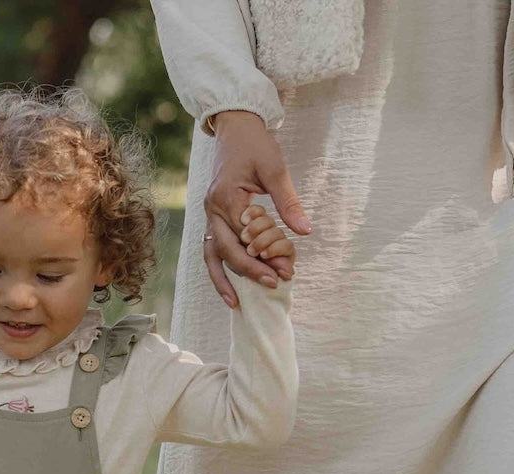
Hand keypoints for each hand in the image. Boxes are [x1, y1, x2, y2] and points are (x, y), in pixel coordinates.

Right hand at [203, 110, 310, 307]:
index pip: (246, 235)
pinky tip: (230, 290)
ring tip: (238, 304)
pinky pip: (211, 251)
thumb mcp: (275, 168)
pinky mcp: (211, 220)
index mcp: (227, 197)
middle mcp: (212, 211)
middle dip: (250, 270)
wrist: (233, 130)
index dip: (266, 255)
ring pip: (212, 256)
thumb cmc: (255, 145)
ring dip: (224, 281)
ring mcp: (208, 217)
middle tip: (274, 283)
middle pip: (227, 250)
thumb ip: (288, 202)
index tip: (288, 268)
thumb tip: (304, 231)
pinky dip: (219, 272)